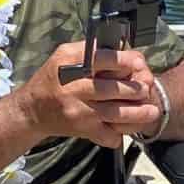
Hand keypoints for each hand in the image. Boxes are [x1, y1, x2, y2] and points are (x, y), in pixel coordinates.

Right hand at [20, 42, 156, 148]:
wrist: (31, 110)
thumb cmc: (52, 80)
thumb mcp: (65, 55)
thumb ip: (91, 49)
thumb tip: (123, 48)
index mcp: (70, 63)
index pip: (102, 58)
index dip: (125, 61)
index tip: (139, 63)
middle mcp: (73, 86)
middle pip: (112, 88)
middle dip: (135, 89)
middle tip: (147, 88)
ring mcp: (78, 110)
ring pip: (115, 113)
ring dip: (138, 113)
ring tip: (151, 111)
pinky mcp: (81, 129)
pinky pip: (107, 134)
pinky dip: (121, 133)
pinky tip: (128, 127)